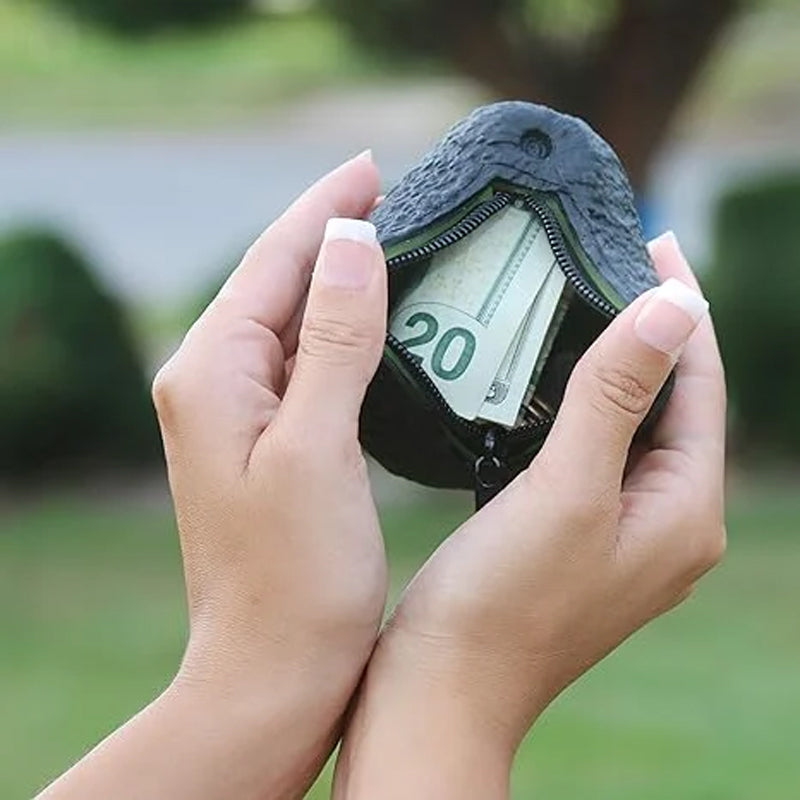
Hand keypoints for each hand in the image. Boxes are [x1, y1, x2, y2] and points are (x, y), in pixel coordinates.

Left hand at [40, 152, 388, 799]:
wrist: (270, 670)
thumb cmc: (294, 578)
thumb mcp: (315, 448)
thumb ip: (331, 340)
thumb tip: (351, 241)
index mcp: (213, 372)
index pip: (272, 260)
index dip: (326, 208)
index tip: (377, 166)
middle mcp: (212, 382)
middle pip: (276, 280)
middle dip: (333, 232)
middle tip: (397, 192)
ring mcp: (236, 412)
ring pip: (291, 319)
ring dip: (340, 277)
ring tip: (396, 241)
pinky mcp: (264, 440)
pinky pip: (304, 361)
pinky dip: (343, 329)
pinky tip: (379, 321)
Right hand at [334, 232, 725, 798]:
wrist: (438, 689)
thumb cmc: (501, 604)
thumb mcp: (568, 490)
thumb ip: (618, 395)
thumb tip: (676, 305)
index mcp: (683, 513)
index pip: (701, 385)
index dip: (682, 309)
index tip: (655, 238)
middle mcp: (662, 522)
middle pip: (668, 401)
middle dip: (645, 329)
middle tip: (608, 258)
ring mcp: (615, 531)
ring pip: (623, 422)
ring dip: (604, 363)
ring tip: (572, 300)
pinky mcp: (569, 534)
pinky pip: (585, 450)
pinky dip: (569, 405)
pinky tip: (536, 376)